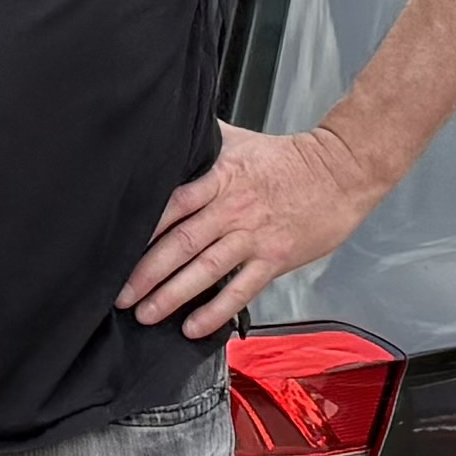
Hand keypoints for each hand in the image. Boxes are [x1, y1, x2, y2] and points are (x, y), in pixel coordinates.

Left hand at [118, 122, 395, 340]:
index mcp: (219, 178)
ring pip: (205, 269)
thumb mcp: (238, 142)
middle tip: (120, 294)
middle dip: (146, 272)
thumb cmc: (287, 160)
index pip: (172, 203)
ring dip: (172, 294)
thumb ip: (201, 143)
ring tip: (146, 313)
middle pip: (181, 242)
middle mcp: (232, 209)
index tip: (115, 248)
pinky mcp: (274, 259)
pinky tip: (193, 326)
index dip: (142, 228)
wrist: (340, 173)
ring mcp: (253, 236)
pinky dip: (216, 311)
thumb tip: (167, 129)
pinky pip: (240, 290)